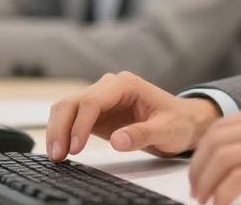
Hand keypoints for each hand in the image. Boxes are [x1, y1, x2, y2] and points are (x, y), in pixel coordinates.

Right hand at [45, 71, 220, 159]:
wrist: (183, 122)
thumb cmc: (178, 122)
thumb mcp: (167, 130)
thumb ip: (143, 134)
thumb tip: (118, 140)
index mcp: (126, 85)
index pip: (93, 100)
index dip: (81, 124)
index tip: (76, 148)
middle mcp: (109, 87)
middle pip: (73, 102)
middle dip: (61, 128)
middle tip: (58, 155)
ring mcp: (101, 99)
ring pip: (67, 108)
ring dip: (57, 130)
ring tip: (56, 156)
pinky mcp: (96, 113)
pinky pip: (71, 119)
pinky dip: (62, 133)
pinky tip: (60, 150)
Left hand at [188, 98, 240, 204]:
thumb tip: (240, 160)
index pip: (224, 124)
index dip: (204, 151)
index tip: (200, 172)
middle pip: (217, 139)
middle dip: (198, 167)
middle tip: (197, 190)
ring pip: (223, 159)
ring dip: (206, 183)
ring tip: (206, 200)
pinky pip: (238, 180)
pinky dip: (223, 195)